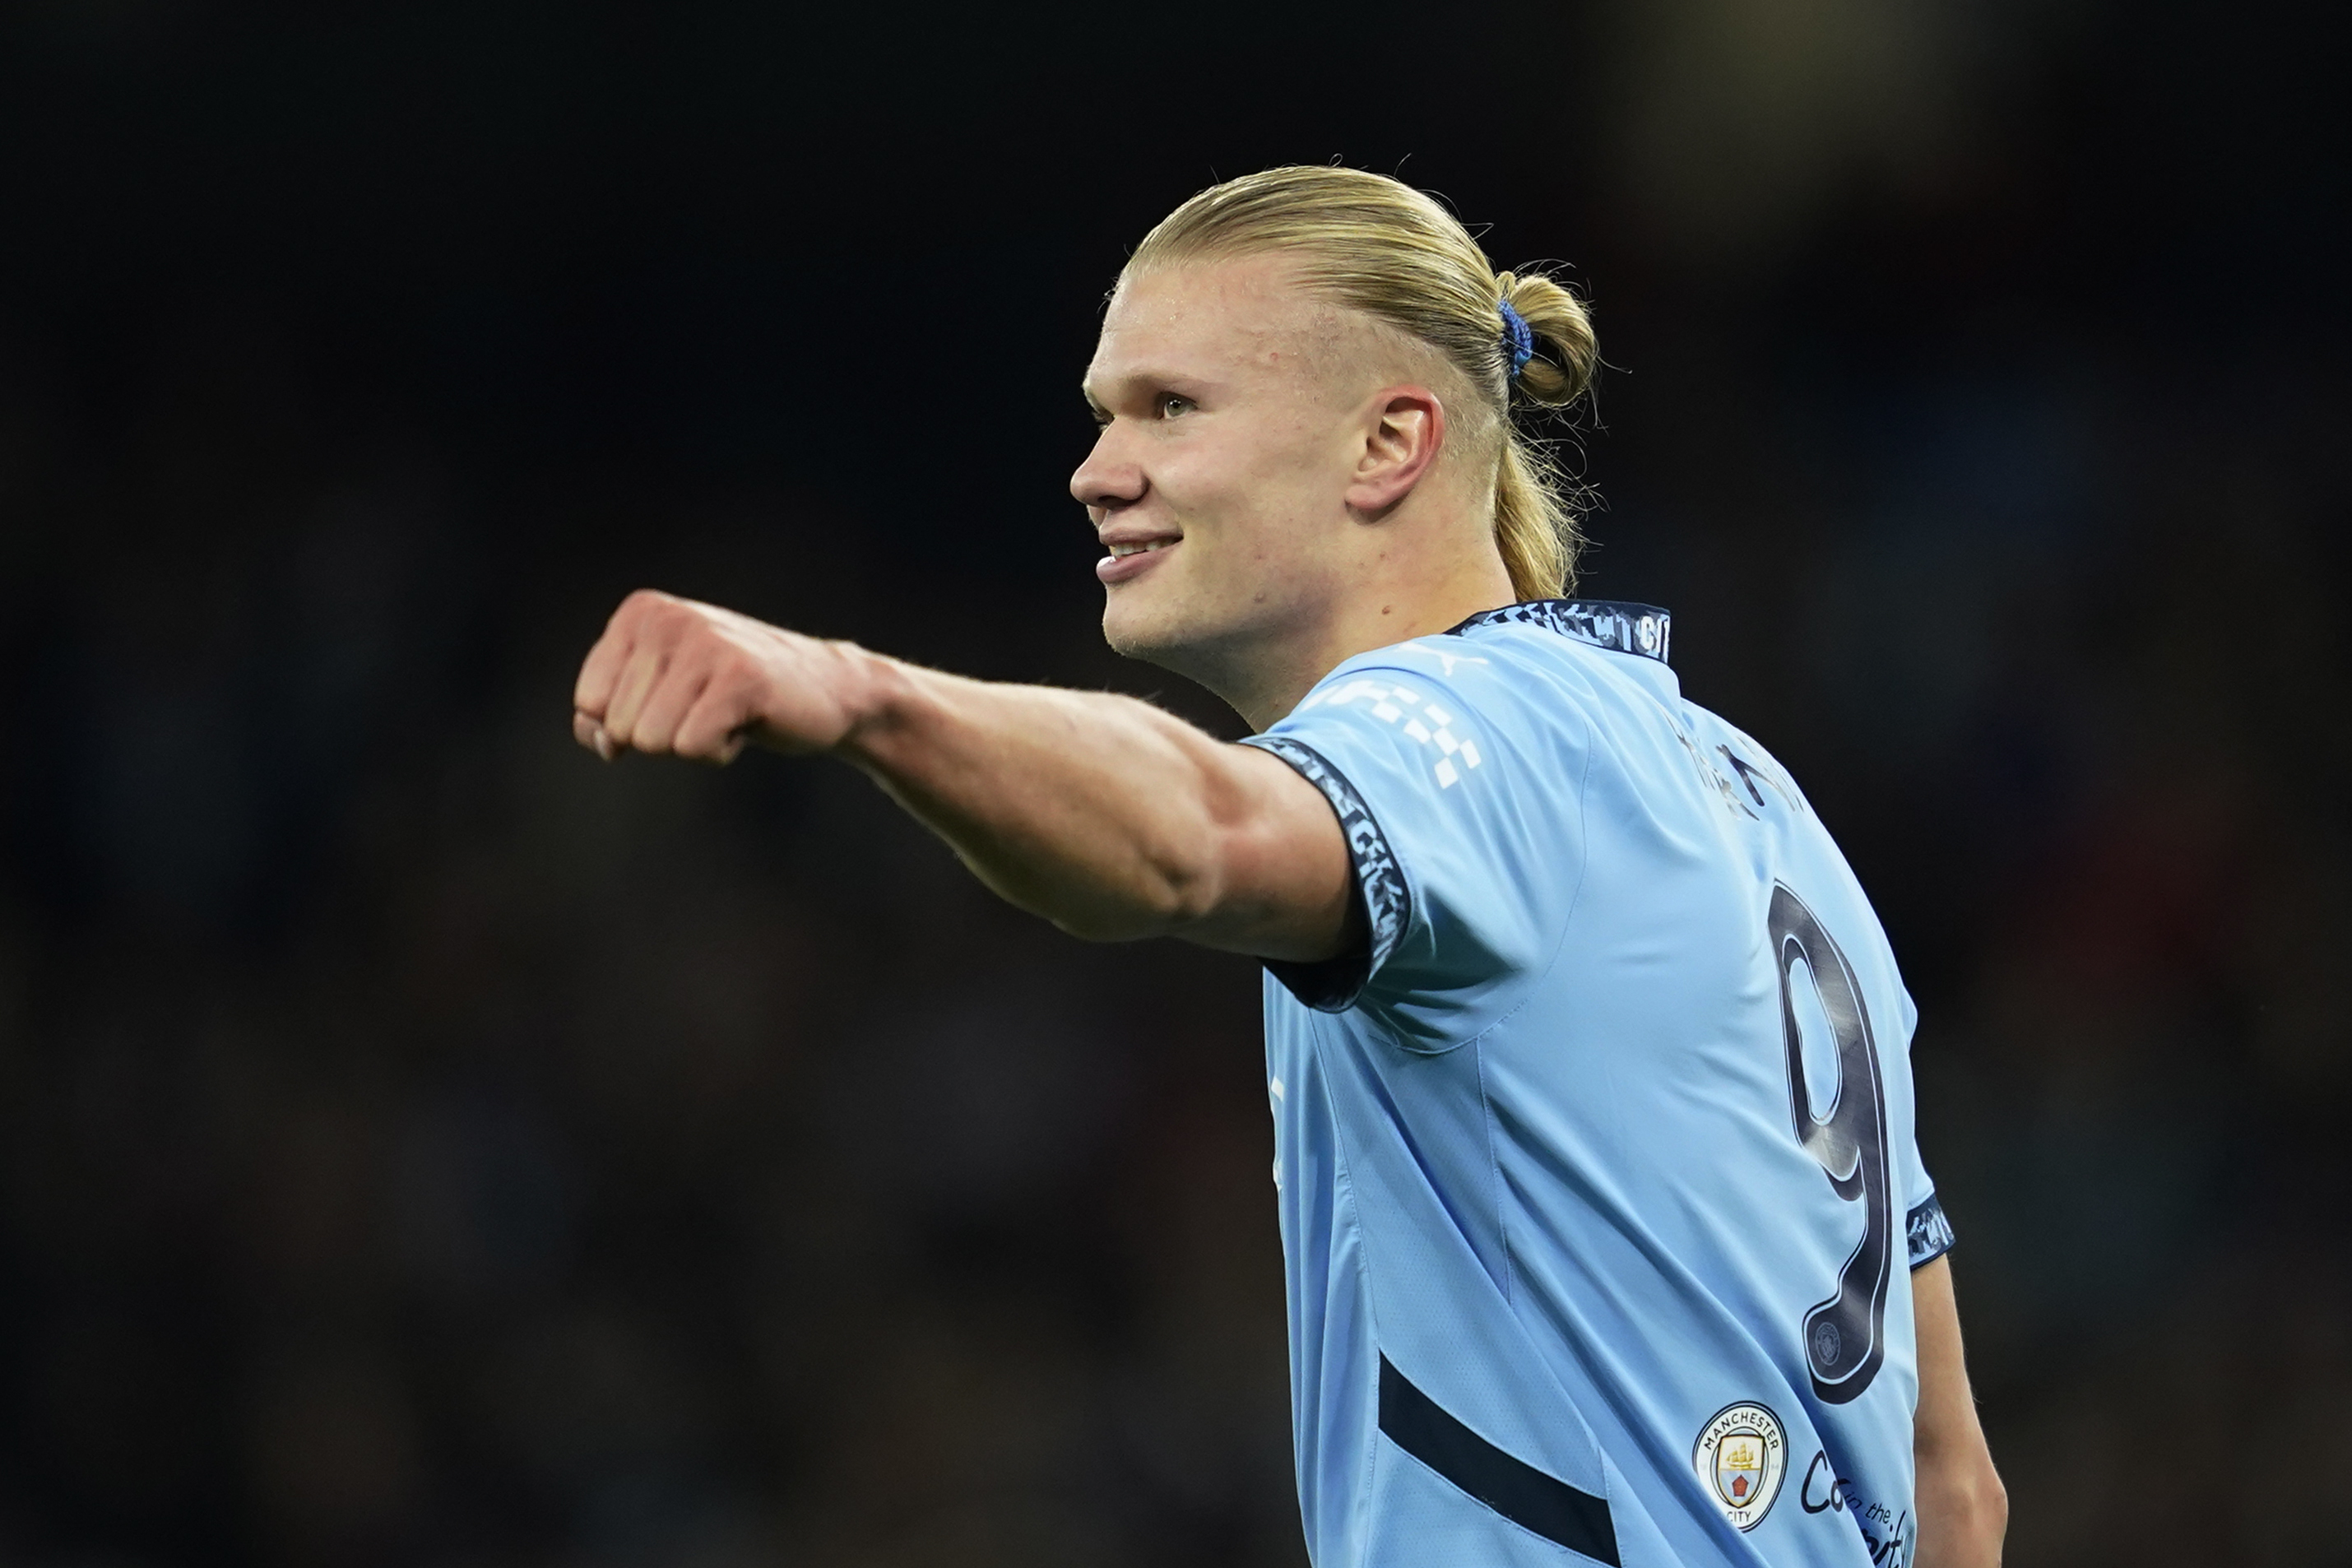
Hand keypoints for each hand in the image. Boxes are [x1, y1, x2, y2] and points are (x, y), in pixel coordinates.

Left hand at [572, 589, 874, 763]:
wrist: (828, 691)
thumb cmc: (734, 694)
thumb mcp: (660, 694)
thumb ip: (606, 715)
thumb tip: (600, 741)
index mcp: (641, 613)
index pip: (588, 702)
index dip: (629, 722)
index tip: (676, 701)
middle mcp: (668, 618)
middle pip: (619, 726)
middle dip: (664, 733)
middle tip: (710, 708)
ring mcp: (706, 644)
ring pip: (651, 741)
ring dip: (692, 744)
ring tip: (727, 714)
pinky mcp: (740, 677)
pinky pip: (692, 746)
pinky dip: (718, 751)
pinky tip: (745, 724)